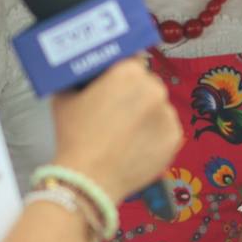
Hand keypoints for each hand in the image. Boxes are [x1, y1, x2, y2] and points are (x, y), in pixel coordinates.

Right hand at [49, 61, 181, 201]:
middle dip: (135, 94)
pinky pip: (166, 130)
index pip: (131, 62)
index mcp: (128, 72)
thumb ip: (80, 79)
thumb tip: (83, 75)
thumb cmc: (75, 136)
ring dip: (147, 115)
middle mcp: (154, 88)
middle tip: (117, 113)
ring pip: (159, 108)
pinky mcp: (175, 138)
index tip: (115, 85)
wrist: (89, 179)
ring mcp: (168, 114)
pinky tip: (136, 146)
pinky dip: (155, 136)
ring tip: (126, 134)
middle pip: (148, 85)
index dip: (121, 73)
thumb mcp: (66, 97)